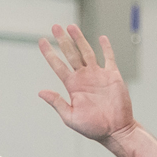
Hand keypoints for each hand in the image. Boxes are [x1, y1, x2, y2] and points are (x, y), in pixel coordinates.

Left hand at [38, 24, 135, 143]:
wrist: (115, 130)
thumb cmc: (93, 128)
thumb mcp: (70, 117)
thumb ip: (57, 102)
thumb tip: (40, 92)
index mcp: (73, 86)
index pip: (58, 66)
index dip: (50, 53)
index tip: (42, 41)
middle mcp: (84, 78)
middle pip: (71, 54)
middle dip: (63, 40)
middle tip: (55, 26)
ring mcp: (98, 75)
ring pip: (87, 52)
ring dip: (79, 39)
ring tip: (71, 27)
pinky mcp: (112, 76)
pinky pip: (109, 58)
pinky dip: (106, 47)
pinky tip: (101, 38)